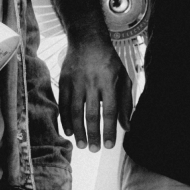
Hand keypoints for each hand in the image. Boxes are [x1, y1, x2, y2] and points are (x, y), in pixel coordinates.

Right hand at [58, 34, 130, 150]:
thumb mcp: (123, 78)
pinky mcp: (63, 81)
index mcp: (108, 83)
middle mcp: (91, 83)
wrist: (87, 40)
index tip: (110, 145)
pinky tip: (69, 132)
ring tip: (82, 145)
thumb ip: (125, 103)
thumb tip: (127, 127)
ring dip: (78, 130)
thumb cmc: (109, 62)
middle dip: (93, 134)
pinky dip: (65, 119)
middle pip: (91, 114)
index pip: (109, 111)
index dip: (109, 130)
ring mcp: (75, 82)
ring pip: (75, 111)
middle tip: (94, 150)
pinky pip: (63, 104)